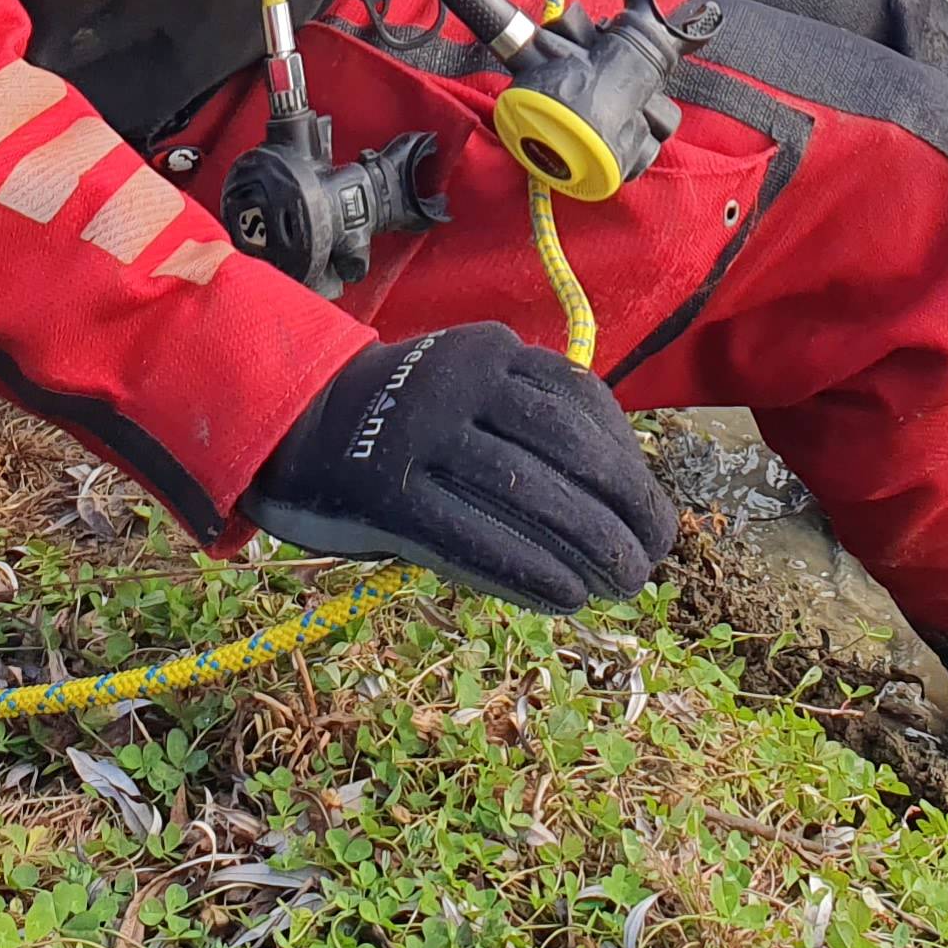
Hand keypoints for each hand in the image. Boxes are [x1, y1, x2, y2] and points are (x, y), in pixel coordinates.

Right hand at [240, 321, 677, 608]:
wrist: (294, 421)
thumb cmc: (404, 420)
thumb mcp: (469, 390)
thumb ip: (526, 424)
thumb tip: (615, 498)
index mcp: (491, 350)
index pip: (581, 402)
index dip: (628, 459)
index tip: (653, 507)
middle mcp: (462, 379)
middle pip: (565, 447)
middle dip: (623, 505)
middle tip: (653, 554)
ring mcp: (422, 432)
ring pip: (527, 491)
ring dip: (589, 544)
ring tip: (623, 583)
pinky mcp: (389, 491)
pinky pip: (472, 535)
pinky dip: (529, 569)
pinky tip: (567, 596)